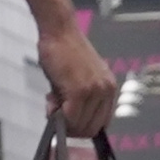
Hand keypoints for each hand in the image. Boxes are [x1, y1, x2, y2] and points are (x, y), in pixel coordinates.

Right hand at [41, 9, 123, 138]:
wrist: (59, 31)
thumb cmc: (65, 51)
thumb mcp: (78, 78)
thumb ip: (77, 99)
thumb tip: (64, 118)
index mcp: (109, 88)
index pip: (101, 122)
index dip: (82, 127)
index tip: (68, 123)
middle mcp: (106, 91)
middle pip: (92, 128)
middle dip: (71, 128)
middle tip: (56, 116)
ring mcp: (94, 92)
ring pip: (80, 125)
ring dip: (62, 121)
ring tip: (51, 104)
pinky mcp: (80, 91)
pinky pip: (70, 117)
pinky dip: (58, 117)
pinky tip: (50, 103)